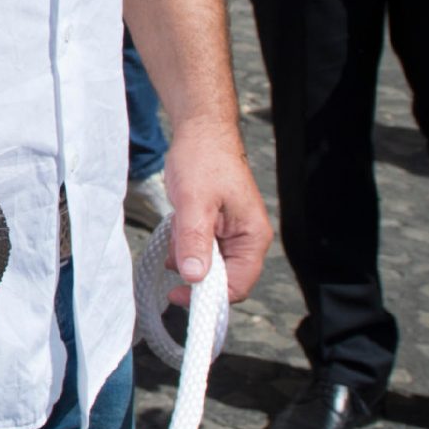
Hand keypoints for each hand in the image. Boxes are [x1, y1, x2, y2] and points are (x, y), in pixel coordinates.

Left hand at [163, 126, 269, 305]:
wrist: (200, 131)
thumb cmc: (204, 159)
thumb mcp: (194, 202)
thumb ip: (194, 240)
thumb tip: (194, 277)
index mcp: (252, 237)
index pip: (237, 286)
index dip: (207, 296)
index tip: (177, 294)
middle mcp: (247, 239)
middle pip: (221, 278)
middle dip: (194, 267)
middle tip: (175, 246)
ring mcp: (232, 234)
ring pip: (207, 263)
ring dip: (186, 252)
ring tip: (179, 223)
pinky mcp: (217, 227)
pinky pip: (200, 248)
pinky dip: (184, 241)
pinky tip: (178, 221)